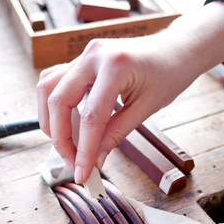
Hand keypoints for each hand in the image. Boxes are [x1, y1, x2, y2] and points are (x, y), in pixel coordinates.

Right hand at [36, 1, 223, 183]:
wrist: (175, 50)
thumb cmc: (169, 75)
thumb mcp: (147, 107)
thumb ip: (118, 132)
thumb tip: (96, 160)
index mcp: (115, 66)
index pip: (90, 116)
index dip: (83, 149)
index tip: (83, 174)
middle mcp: (93, 55)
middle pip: (59, 101)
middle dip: (61, 139)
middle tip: (73, 164)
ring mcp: (84, 53)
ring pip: (48, 88)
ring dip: (51, 120)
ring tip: (68, 145)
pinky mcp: (81, 58)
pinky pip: (55, 80)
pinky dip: (56, 104)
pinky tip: (68, 123)